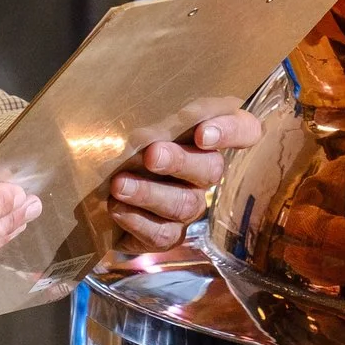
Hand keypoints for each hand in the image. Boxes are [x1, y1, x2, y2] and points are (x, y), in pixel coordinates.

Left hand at [106, 109, 260, 252]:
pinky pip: (163, 234)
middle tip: (151, 155)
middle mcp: (205, 170)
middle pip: (210, 169)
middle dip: (179, 162)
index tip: (203, 133)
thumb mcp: (137, 114)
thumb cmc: (124, 137)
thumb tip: (134, 111)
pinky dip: (138, 221)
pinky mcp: (167, 234)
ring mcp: (189, 205)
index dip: (232, 132)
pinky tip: (117, 208)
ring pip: (184, 204)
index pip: (244, 129)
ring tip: (120, 184)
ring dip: (150, 193)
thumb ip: (149, 110)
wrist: (100, 181)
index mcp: (207, 133)